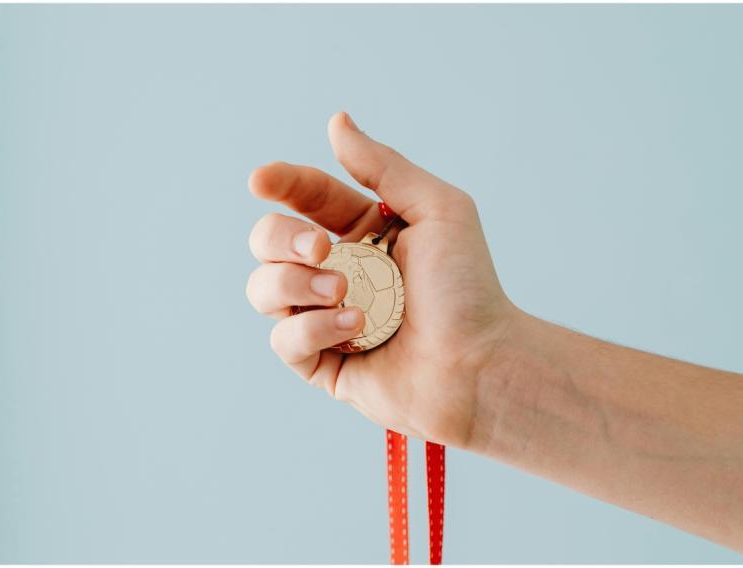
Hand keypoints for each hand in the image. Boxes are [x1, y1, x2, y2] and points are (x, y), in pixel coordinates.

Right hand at [246, 112, 516, 445]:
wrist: (481, 363)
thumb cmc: (468, 288)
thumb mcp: (438, 209)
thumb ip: (384, 166)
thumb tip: (337, 122)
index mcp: (363, 232)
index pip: (306, 198)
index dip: (280, 183)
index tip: (261, 180)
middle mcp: (338, 271)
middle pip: (268, 240)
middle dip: (282, 238)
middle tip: (322, 249)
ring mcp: (324, 317)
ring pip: (264, 288)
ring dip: (296, 284)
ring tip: (344, 293)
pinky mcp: (321, 362)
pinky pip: (283, 339)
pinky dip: (313, 329)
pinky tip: (356, 327)